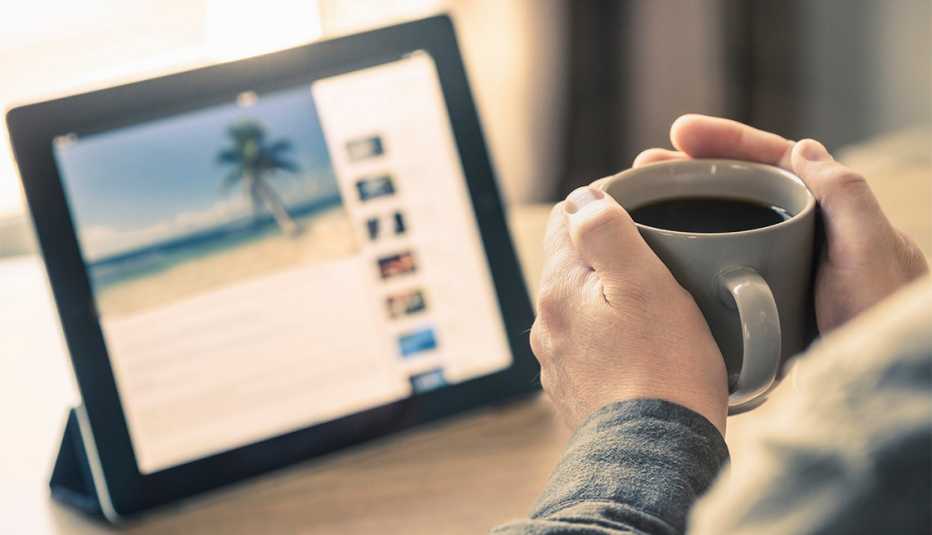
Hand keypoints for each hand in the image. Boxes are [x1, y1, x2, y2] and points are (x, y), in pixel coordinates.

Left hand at [531, 187, 727, 432]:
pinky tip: (642, 351)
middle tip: (658, 258)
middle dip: (609, 253)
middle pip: (574, 263)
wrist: (655, 456)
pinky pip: (590, 347)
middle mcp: (546, 323)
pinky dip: (611, 338)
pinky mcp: (573, 391)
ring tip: (655, 308)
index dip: (603, 204)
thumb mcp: (645, 284)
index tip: (642, 210)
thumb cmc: (662, 368)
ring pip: (582, 306)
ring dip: (610, 299)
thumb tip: (582, 196)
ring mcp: (556, 360)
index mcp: (558, 288)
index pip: (566, 219)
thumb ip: (607, 232)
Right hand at [634, 114, 928, 331]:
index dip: (726, 140)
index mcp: (832, 207)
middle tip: (645, 164)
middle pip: (741, 185)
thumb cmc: (885, 317)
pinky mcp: (768, 295)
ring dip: (685, 207)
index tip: (680, 132)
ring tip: (641, 201)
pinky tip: (664, 258)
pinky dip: (693, 250)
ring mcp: (785, 261)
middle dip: (692, 168)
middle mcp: (807, 228)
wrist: (881, 379)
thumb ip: (846, 196)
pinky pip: (725, 260)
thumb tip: (801, 147)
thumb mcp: (869, 251)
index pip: (773, 158)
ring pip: (729, 221)